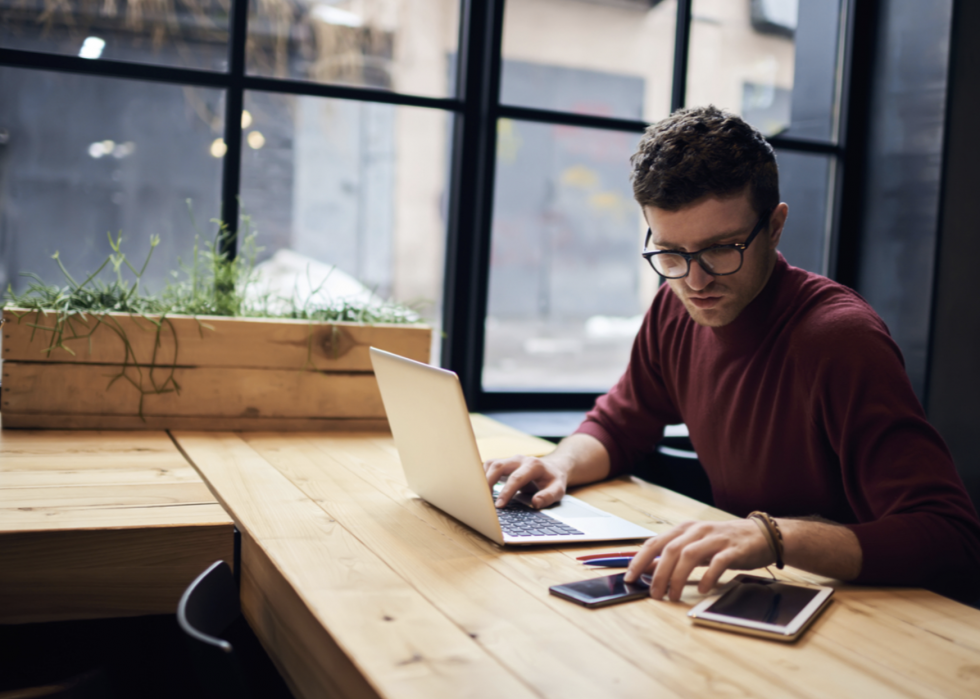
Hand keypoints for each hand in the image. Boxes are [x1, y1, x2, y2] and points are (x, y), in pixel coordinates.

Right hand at [483, 454, 568, 508]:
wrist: (552, 468)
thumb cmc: (553, 480)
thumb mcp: (558, 490)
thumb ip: (548, 496)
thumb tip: (536, 503)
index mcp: (534, 465)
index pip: (516, 478)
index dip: (506, 492)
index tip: (499, 505)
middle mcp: (520, 460)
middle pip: (499, 466)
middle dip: (488, 482)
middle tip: (484, 500)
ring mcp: (511, 460)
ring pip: (491, 464)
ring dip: (483, 478)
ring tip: (481, 496)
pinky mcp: (504, 463)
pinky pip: (489, 466)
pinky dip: (483, 476)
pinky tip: (483, 489)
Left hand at [624, 519, 773, 600]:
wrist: (762, 535)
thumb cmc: (725, 542)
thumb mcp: (696, 546)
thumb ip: (673, 556)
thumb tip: (648, 569)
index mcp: (685, 529)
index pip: (656, 542)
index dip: (640, 559)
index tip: (630, 577)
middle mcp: (698, 531)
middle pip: (670, 550)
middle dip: (658, 573)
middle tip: (654, 594)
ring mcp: (716, 538)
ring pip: (689, 555)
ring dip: (677, 577)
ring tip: (673, 596)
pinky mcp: (733, 549)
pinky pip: (718, 562)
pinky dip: (707, 576)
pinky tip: (701, 589)